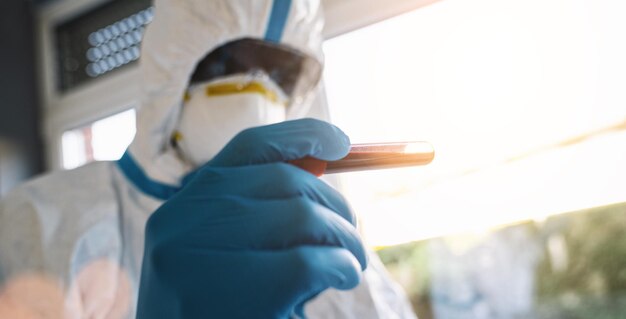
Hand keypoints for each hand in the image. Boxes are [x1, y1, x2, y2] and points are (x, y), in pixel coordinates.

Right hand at [136, 119, 366, 318]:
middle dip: (336, 205)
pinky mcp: (231, 293)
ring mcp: (197, 257)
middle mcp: (181, 221)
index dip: (301, 137)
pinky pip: (312, 261)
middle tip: (354, 239)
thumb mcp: (230, 254)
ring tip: (349, 264)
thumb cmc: (220, 311)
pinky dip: (340, 268)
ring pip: (304, 216)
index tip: (342, 143)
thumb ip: (265, 208)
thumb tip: (326, 160)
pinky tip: (340, 280)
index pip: (249, 148)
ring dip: (344, 239)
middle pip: (286, 180)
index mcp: (183, 207)